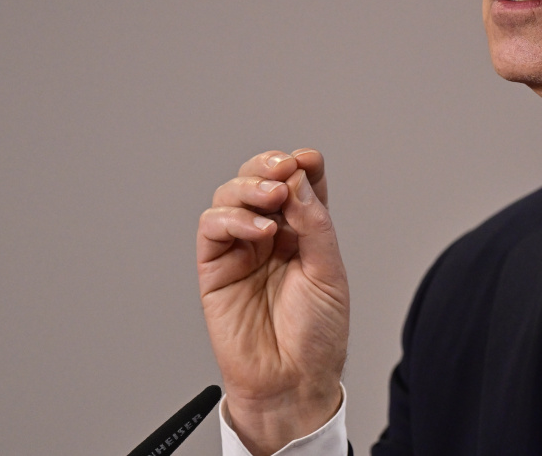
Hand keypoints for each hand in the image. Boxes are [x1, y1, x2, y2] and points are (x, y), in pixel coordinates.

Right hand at [197, 149, 349, 455]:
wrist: (294, 382)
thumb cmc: (316, 335)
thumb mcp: (330, 272)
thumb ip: (314, 223)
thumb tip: (297, 179)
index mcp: (303, 231)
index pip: (298, 182)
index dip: (300, 165)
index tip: (307, 159)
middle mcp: (270, 234)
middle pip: (259, 179)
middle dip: (269, 166)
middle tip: (283, 170)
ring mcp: (240, 248)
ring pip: (230, 195)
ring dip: (250, 187)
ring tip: (274, 198)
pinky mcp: (215, 268)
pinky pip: (212, 228)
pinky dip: (233, 218)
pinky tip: (258, 229)